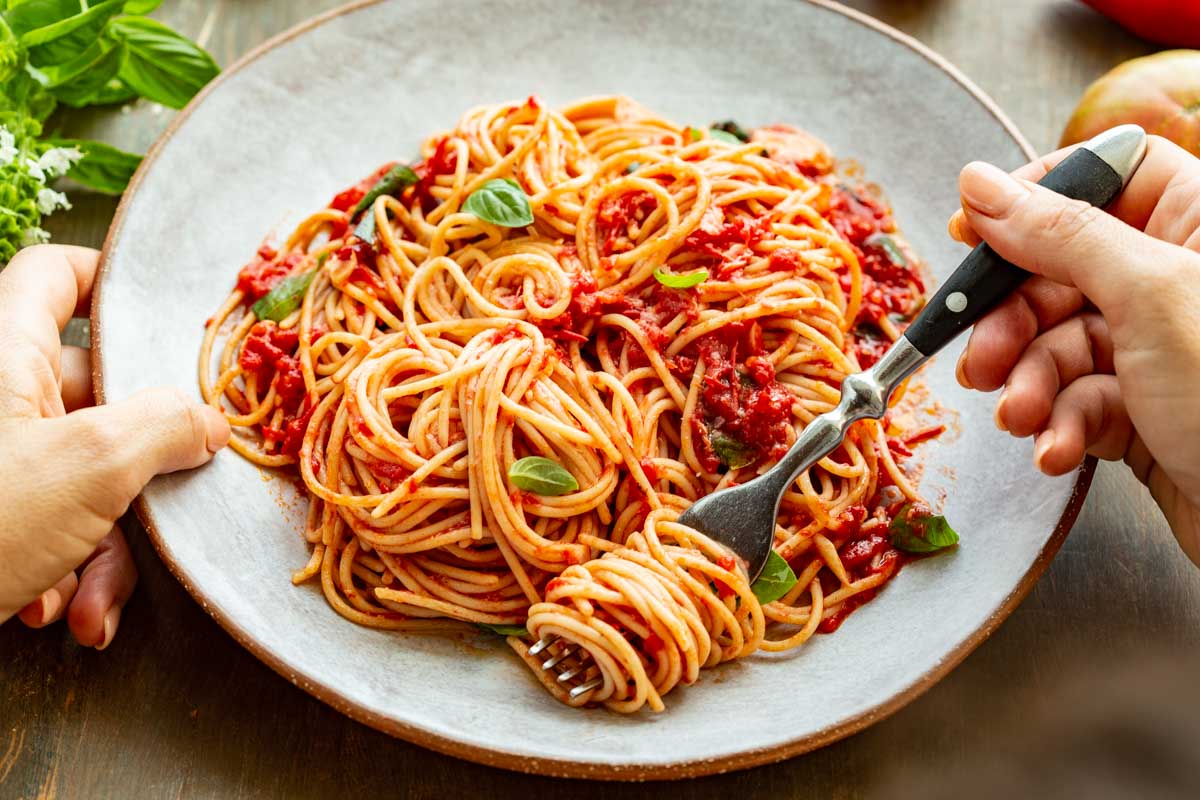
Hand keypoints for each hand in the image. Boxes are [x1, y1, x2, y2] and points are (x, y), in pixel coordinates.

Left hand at [0, 245, 229, 645]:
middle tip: (161, 513)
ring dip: (104, 548)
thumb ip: (164, 426)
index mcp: (5, 352)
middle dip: (136, 475)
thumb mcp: (89, 468)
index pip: (57, 277)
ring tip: (87, 602)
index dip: (111, 283)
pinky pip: (46, 522)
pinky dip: (63, 569)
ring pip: (79, 477)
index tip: (164, 321)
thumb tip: (206, 421)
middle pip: (96, 402)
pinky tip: (51, 608)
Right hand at [948, 135, 1199, 566]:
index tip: (971, 236)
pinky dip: (1058, 427)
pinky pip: (1076, 401)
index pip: (1104, 176)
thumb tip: (979, 183)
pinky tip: (1060, 452)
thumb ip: (1059, 234)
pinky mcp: (1143, 411)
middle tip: (981, 358)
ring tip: (1022, 418)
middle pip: (1059, 270)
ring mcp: (1158, 348)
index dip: (1032, 201)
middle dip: (1012, 323)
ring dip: (1028, 385)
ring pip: (1057, 342)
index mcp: (1197, 223)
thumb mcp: (1148, 295)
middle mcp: (1175, 279)